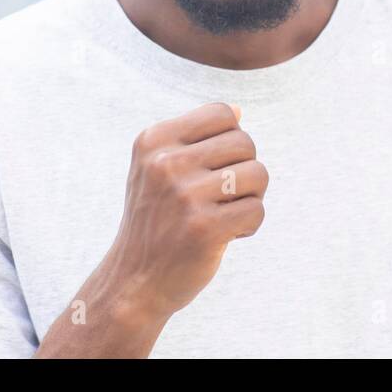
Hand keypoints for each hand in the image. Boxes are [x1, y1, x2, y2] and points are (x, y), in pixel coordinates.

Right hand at [105, 101, 268, 319]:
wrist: (133, 282)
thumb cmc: (156, 221)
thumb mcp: (157, 170)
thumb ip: (194, 138)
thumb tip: (237, 110)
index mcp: (153, 141)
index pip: (221, 113)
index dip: (230, 140)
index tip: (214, 168)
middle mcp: (165, 163)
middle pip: (244, 142)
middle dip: (244, 170)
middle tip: (224, 197)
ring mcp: (184, 195)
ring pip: (257, 174)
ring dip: (250, 198)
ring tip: (226, 214)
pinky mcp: (204, 228)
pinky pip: (257, 210)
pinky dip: (249, 225)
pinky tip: (227, 234)